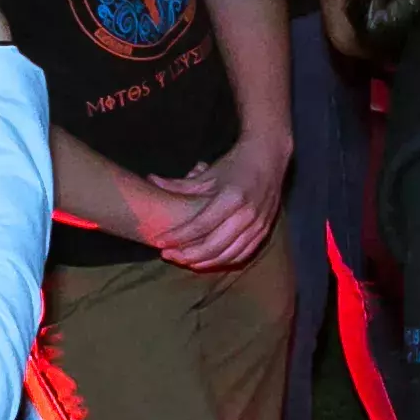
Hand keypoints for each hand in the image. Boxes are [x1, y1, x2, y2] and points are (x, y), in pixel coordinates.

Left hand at [124, 135, 286, 271]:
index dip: (179, 237)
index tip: (159, 242)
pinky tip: (205, 261)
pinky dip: (222, 262)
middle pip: (213, 245)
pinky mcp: (264, 231)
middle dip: (187, 254)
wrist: (268, 157)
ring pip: (227, 255)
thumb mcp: (208, 173)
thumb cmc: (235, 164)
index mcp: (231, 198)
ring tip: (182, 260)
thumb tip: (151, 181)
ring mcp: (258, 225)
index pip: (201, 225)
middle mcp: (247, 214)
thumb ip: (179, 184)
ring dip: (203, 262)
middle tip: (167, 254)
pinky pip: (242, 255)